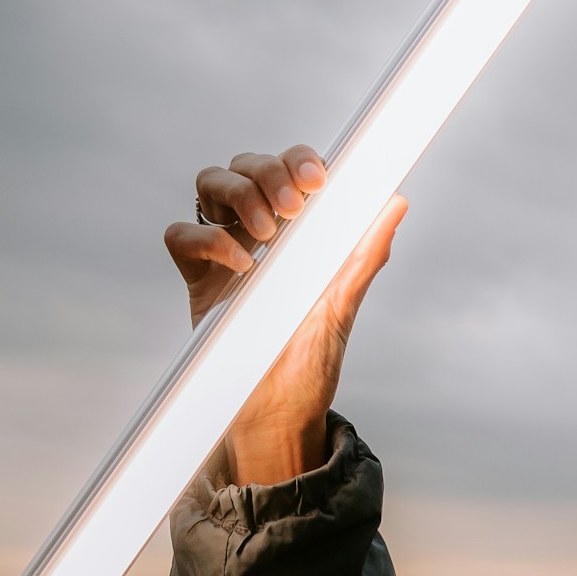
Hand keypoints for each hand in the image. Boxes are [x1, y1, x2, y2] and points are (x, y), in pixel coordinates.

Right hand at [163, 144, 406, 484]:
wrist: (275, 415)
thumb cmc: (310, 365)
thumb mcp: (342, 307)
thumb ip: (364, 255)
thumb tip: (395, 202)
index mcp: (297, 233)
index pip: (290, 170)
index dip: (297, 160)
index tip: (317, 180)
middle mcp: (258, 235)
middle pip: (246, 166)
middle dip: (267, 172)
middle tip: (290, 210)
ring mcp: (223, 254)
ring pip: (211, 184)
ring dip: (237, 194)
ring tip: (264, 235)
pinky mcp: (196, 281)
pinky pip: (181, 234)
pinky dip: (206, 238)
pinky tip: (240, 266)